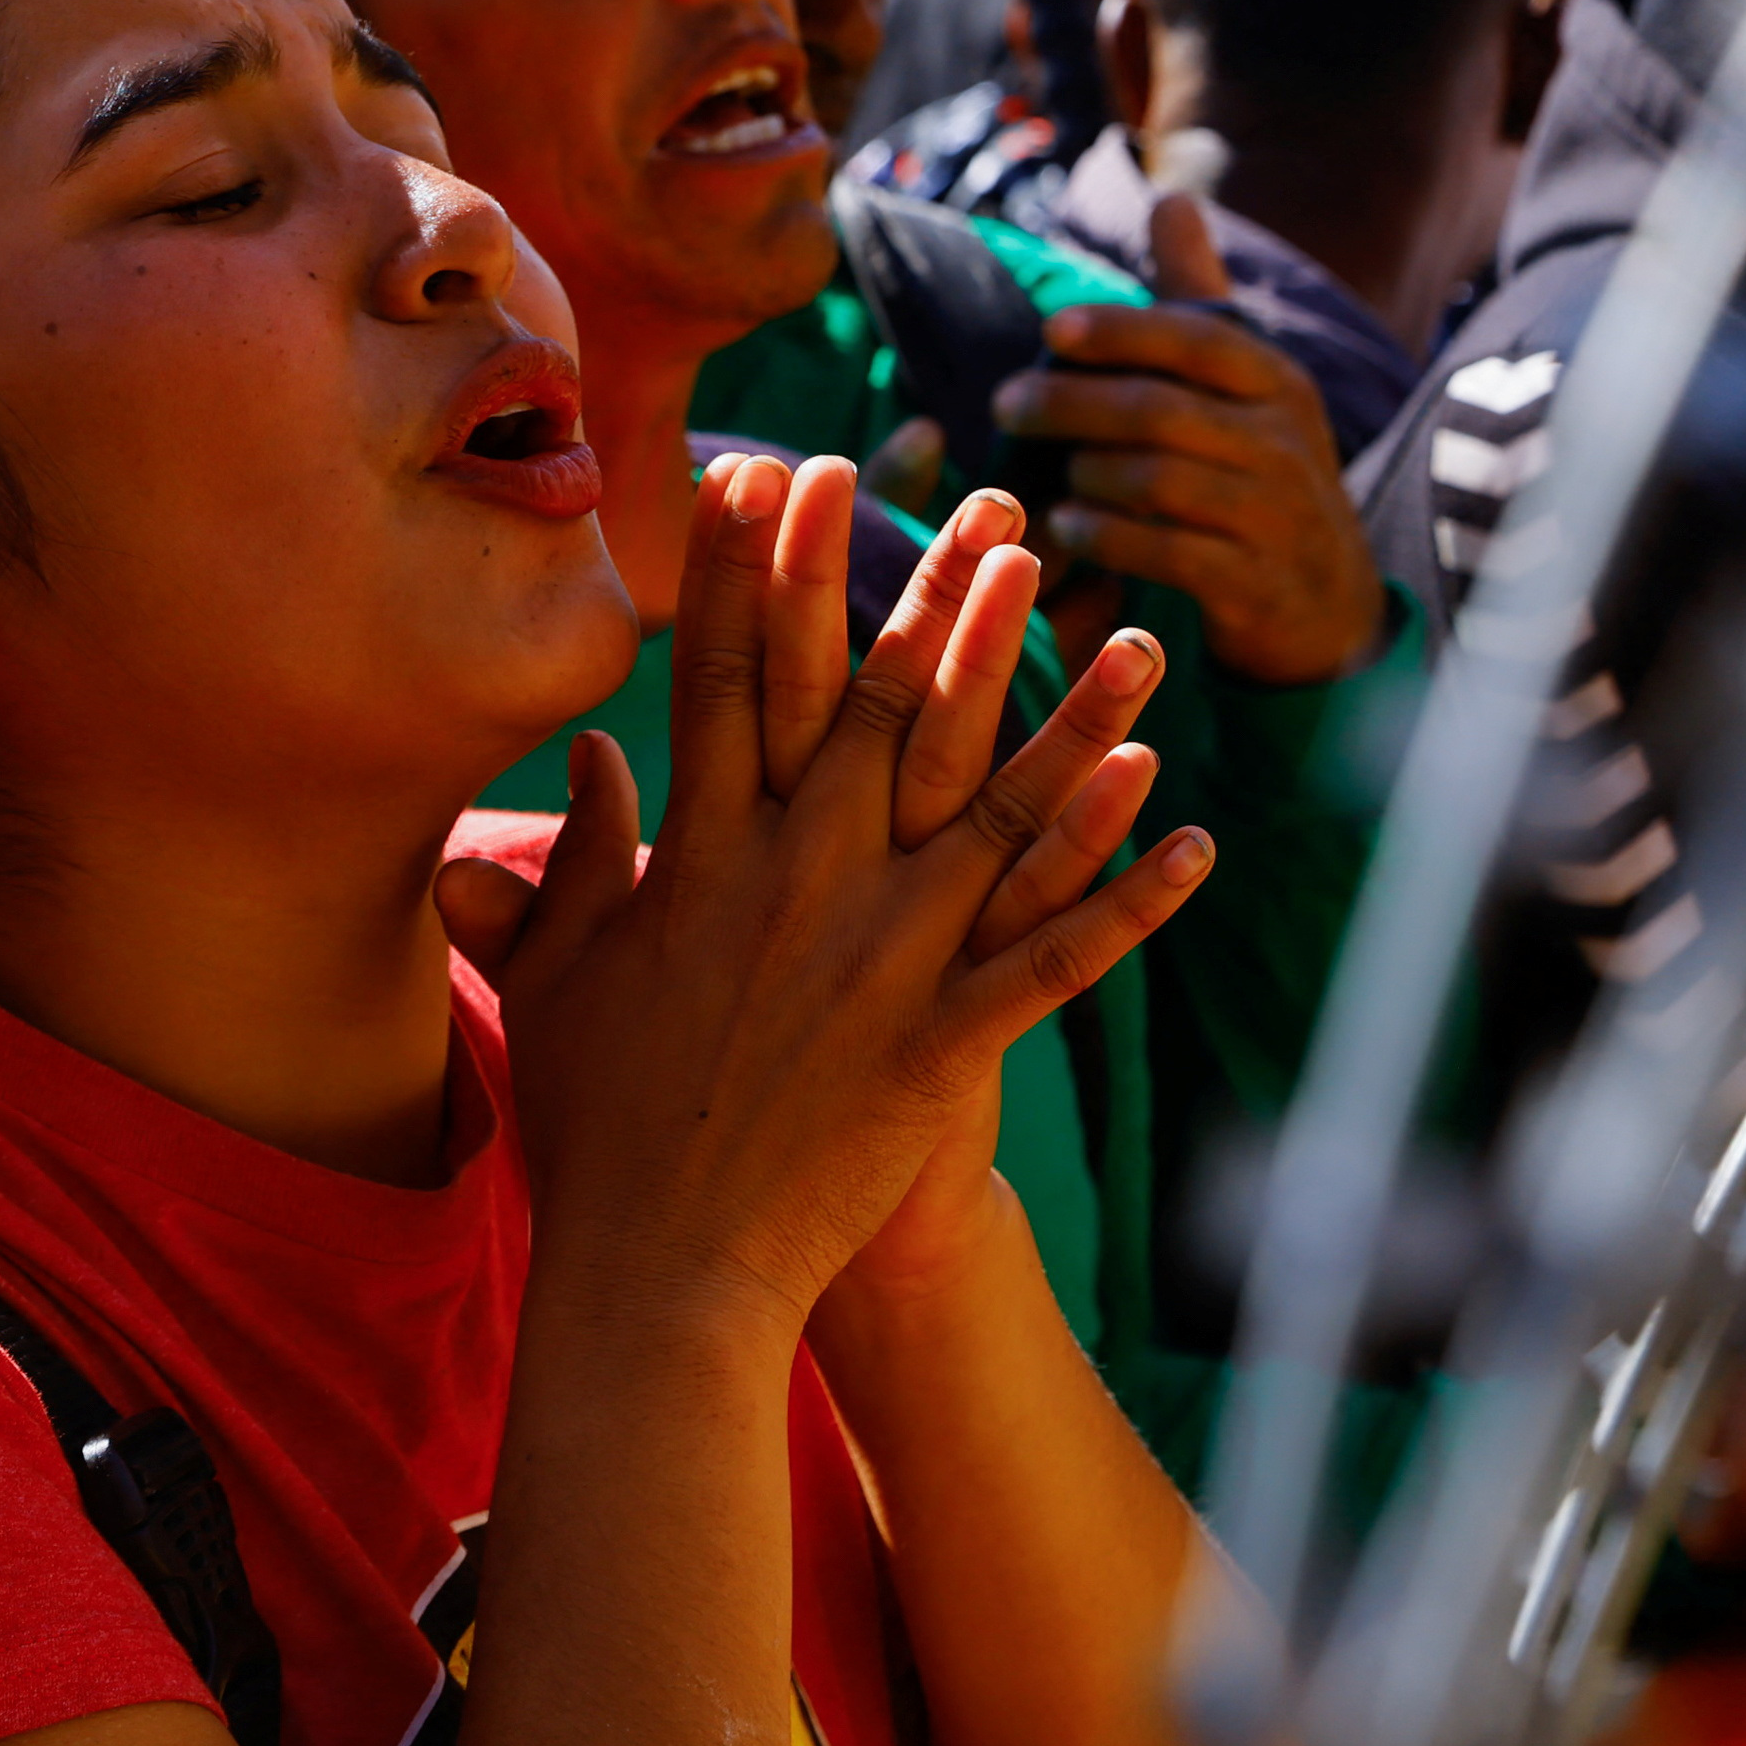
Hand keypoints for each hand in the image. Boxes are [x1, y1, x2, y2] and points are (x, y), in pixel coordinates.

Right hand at [441, 467, 1208, 1324]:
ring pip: (996, 814)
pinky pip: (1056, 957)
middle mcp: (798, 882)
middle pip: (883, 708)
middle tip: (994, 505)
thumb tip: (586, 762)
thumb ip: (575, 861)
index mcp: (704, 855)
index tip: (782, 471)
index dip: (760, 567)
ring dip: (1074, 723)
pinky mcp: (942, 1041)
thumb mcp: (558, 981)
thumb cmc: (598, 1132)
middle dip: (940, 597)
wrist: (657, 1274)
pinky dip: (1125, 896)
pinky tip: (1188, 831)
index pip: (735, 676)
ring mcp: (879, 959)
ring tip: (1133, 636)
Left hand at [987, 196, 1389, 687]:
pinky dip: (1108, 537)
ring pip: (1159, 481)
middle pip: (1161, 410)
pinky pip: (1167, 554)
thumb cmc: (1264, 472)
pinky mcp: (1256, 584)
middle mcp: (1284, 442)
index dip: (1123, 330)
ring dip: (1086, 473)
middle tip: (1006, 405)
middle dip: (1073, 403)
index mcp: (1276, 383)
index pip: (1198, 338)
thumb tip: (1171, 196)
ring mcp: (1275, 516)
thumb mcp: (1250, 385)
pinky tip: (1068, 527)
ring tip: (1042, 475)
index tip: (1052, 332)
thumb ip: (1202, 297)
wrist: (1331, 602)